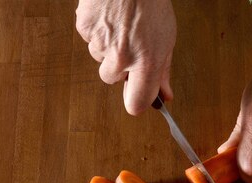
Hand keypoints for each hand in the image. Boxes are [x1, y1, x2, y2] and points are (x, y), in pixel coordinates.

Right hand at [75, 0, 175, 114]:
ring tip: (121, 26)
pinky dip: (97, 32)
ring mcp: (101, 43)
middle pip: (112, 80)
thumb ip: (163, 71)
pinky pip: (89, 40)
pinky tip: (109, 18)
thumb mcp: (166, 40)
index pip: (136, 104)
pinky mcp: (85, 28)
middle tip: (130, 44)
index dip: (136, 102)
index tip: (137, 96)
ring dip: (108, 48)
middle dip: (119, 67)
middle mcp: (122, 56)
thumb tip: (165, 95)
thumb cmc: (151, 4)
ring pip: (100, 58)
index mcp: (146, 62)